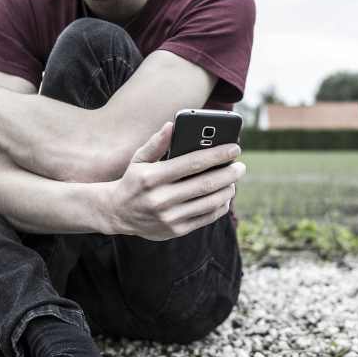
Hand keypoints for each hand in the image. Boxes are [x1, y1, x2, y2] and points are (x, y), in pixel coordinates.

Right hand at [106, 121, 245, 240]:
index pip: (193, 163)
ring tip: (234, 181)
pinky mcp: (175, 231)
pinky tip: (224, 197)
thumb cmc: (133, 180)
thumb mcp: (138, 159)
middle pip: (206, 184)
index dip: (218, 154)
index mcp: (153, 177)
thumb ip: (156, 143)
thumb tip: (172, 125)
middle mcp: (161, 199)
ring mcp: (169, 217)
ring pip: (209, 202)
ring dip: (228, 190)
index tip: (235, 148)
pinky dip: (220, 207)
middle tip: (241, 167)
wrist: (117, 213)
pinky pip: (205, 218)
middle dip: (229, 173)